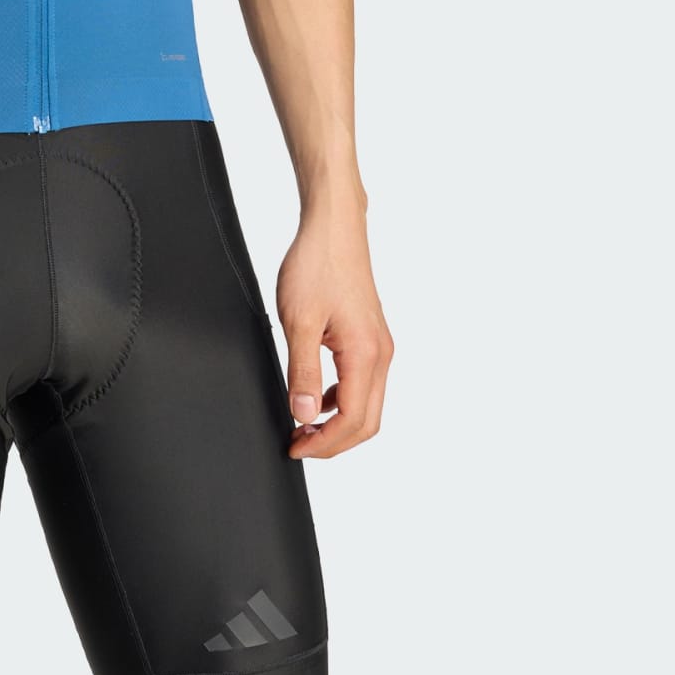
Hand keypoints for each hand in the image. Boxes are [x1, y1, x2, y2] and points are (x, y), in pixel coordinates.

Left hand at [276, 212, 393, 458]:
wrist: (333, 227)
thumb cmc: (316, 264)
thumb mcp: (298, 321)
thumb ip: (302, 372)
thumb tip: (303, 415)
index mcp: (366, 354)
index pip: (352, 421)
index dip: (323, 443)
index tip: (294, 446)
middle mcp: (381, 353)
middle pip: (367, 421)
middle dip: (334, 442)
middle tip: (298, 444)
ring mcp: (380, 345)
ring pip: (367, 404)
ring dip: (338, 423)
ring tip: (303, 424)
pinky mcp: (372, 336)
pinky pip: (363, 383)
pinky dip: (342, 400)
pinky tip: (316, 396)